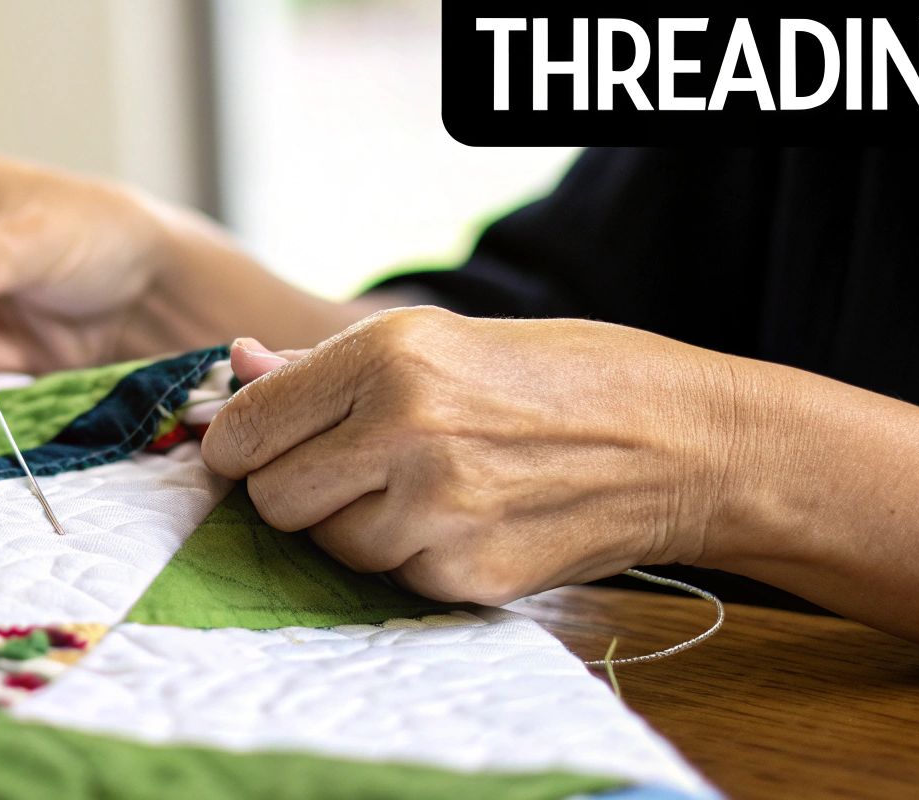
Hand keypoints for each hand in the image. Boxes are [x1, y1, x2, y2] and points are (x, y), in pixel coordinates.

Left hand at [200, 308, 746, 604]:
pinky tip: (464, 518)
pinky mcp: (468, 576)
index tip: (251, 448)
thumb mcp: (442, 338)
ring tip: (420, 486)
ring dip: (351, 526)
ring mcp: (437, 513)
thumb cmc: (562, 375)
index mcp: (389, 359)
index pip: (247, 428)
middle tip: (345, 466)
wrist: (682, 441)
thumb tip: (236, 367)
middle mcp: (404, 433)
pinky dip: (409, 557)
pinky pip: (391, 578)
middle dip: (293, 487)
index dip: (238, 444)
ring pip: (327, 546)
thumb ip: (325, 365)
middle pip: (274, 498)